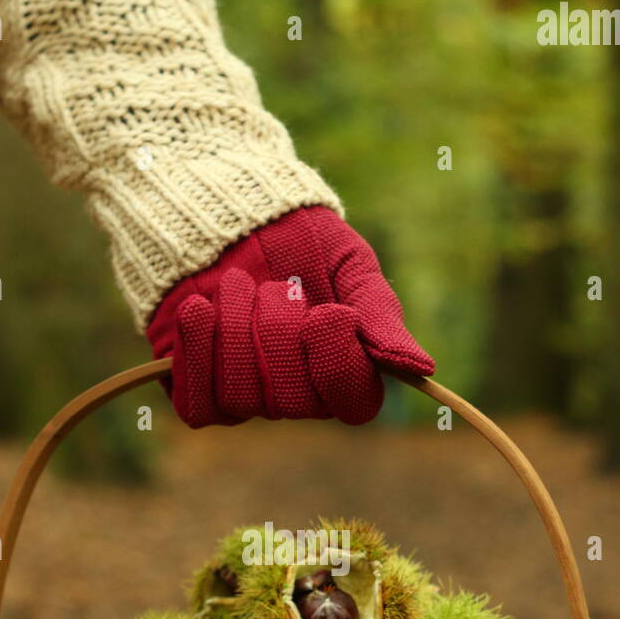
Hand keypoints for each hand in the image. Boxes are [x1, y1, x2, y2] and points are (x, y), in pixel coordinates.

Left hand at [146, 207, 433, 427]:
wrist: (224, 214)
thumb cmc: (298, 239)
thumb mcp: (348, 262)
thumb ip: (379, 312)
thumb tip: (421, 369)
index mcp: (343, 366)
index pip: (355, 402)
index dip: (339, 363)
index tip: (329, 313)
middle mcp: (296, 392)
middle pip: (294, 401)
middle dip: (281, 332)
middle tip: (277, 286)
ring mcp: (245, 396)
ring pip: (243, 397)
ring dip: (239, 330)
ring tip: (237, 284)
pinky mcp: (198, 389)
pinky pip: (200, 404)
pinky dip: (200, 350)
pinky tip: (201, 308)